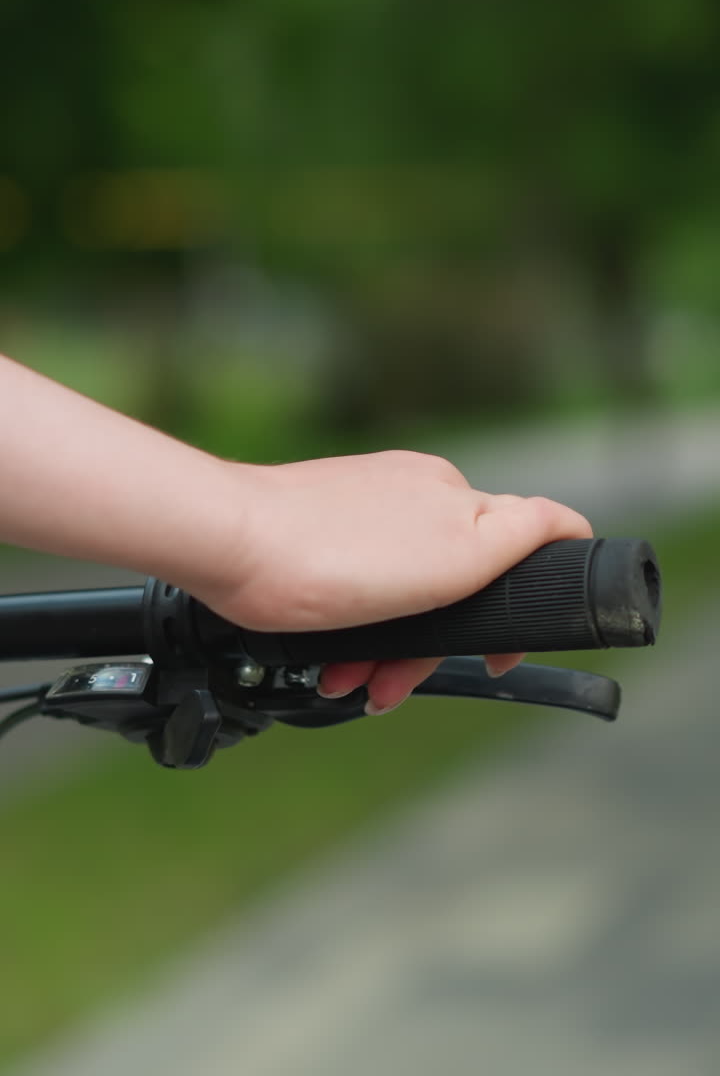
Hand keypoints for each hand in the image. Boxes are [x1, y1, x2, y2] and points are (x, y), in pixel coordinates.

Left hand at [190, 450, 592, 715]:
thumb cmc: (334, 556)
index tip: (497, 657)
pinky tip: (332, 663)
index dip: (521, 609)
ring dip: (387, 653)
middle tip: (398, 687)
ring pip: (403, 599)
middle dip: (433, 648)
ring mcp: (365, 514)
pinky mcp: (320, 533)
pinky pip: (357, 595)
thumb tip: (566, 523)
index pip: (521, 545)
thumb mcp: (456, 549)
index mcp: (455, 496)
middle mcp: (414, 498)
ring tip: (354, 684)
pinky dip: (353, 634)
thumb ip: (522, 533)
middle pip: (455, 587)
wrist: (228, 545)